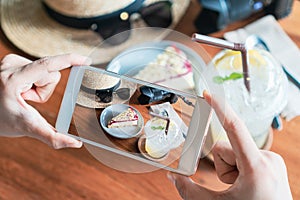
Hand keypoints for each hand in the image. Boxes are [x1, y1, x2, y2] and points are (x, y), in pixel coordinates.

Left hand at [0, 53, 91, 148]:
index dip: (70, 60)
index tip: (86, 60)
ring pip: (46, 71)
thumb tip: (75, 144)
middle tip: (27, 100)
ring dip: (40, 86)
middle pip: (50, 74)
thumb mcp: (28, 128)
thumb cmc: (1, 120)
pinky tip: (22, 89)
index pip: (48, 65)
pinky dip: (35, 81)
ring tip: (23, 96)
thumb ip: (52, 138)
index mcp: (13, 80)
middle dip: (46, 90)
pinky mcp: (12, 60)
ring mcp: (10, 61)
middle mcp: (10, 65)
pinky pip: (38, 68)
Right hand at [167, 91, 291, 199]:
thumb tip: (172, 177)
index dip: (219, 108)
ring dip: (231, 168)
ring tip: (242, 187)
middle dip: (222, 165)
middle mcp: (268, 158)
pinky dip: (241, 168)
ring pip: (235, 152)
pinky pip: (246, 156)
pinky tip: (248, 184)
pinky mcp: (273, 162)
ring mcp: (272, 160)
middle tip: (232, 187)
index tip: (208, 94)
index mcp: (255, 166)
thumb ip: (190, 191)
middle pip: (226, 148)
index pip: (233, 127)